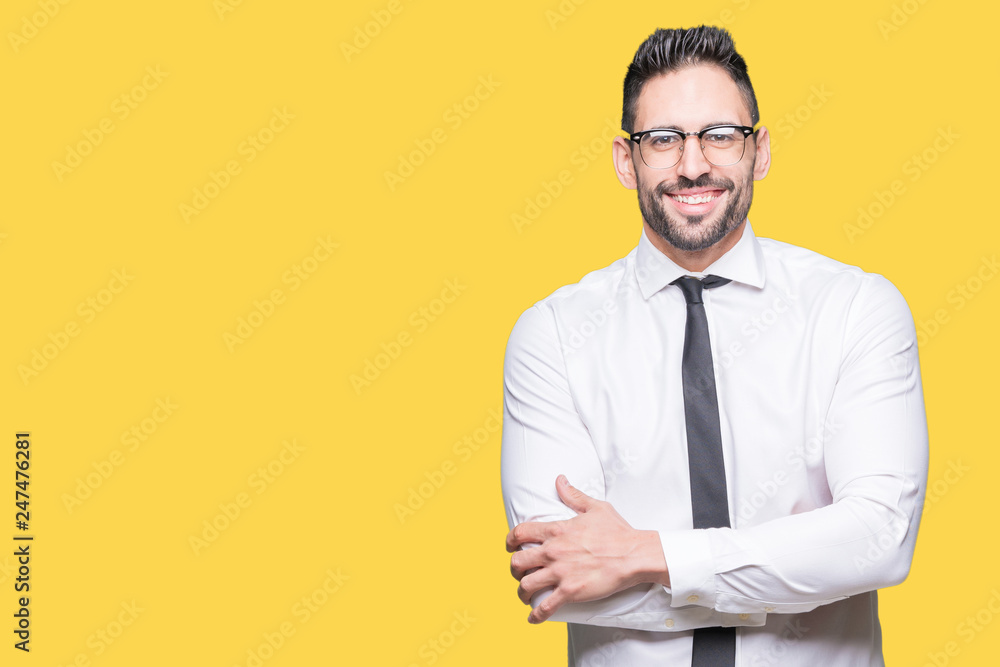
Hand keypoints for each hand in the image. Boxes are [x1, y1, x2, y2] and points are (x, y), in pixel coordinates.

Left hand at [505, 475, 668, 623]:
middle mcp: (553, 551)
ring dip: (521, 592)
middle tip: (519, 573)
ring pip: (525, 585)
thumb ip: (573, 495)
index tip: (509, 547)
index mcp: (556, 530)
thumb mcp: (594, 507)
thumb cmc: (617, 531)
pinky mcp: (570, 591)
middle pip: (517, 562)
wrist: (634, 555)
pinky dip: (536, 615)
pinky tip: (533, 618)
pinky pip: (545, 606)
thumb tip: (560, 480)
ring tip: (524, 595)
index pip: (520, 532)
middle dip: (514, 569)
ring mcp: (560, 572)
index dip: (509, 541)